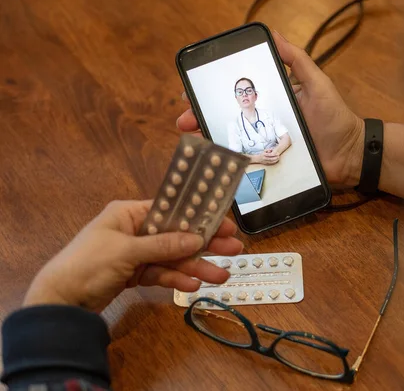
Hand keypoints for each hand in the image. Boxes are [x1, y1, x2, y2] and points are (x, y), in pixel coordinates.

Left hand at [23, 200, 242, 312]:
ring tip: (221, 276)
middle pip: (177, 235)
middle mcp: (135, 230)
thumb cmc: (88, 264)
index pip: (171, 211)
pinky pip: (161, 273)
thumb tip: (197, 238)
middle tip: (234, 249)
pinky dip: (176, 278)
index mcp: (129, 213)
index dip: (198, 217)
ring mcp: (136, 253)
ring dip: (196, 266)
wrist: (60, 302)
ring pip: (173, 257)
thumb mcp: (127, 250)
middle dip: (204, 244)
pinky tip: (194, 285)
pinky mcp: (134, 274)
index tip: (224, 223)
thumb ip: (164, 244)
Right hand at [177, 31, 364, 186]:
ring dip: (208, 138)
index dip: (213, 93)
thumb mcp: (317, 83)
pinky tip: (213, 160)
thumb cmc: (336, 118)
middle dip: (201, 116)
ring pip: (231, 141)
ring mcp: (266, 145)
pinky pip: (246, 163)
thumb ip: (298, 60)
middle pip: (227, 118)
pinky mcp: (271, 165)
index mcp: (272, 101)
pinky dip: (228, 162)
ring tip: (191, 137)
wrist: (350, 155)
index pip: (237, 95)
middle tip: (184, 118)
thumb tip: (275, 33)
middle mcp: (265, 122)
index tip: (192, 92)